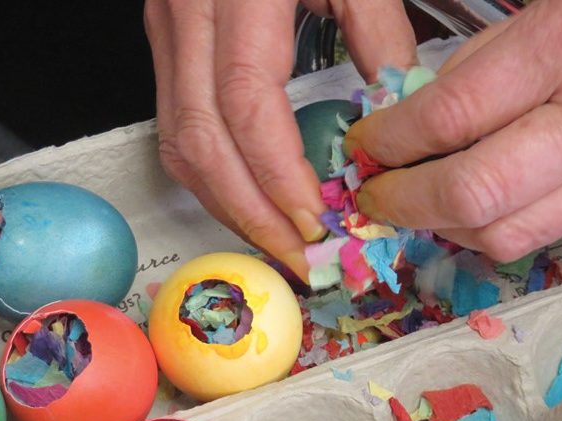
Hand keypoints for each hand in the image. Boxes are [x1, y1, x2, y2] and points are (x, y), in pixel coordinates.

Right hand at [144, 0, 416, 278]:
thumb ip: (374, 25)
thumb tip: (395, 102)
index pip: (243, 103)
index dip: (277, 173)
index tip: (315, 220)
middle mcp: (184, 15)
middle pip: (199, 140)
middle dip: (248, 212)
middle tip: (296, 255)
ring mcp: (166, 30)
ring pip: (178, 143)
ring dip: (226, 203)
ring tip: (276, 240)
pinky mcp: (166, 41)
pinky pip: (178, 125)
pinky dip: (214, 174)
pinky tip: (250, 195)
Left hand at [345, 0, 561, 261]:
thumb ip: (486, 58)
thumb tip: (418, 112)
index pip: (450, 116)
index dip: (390, 140)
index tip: (367, 145)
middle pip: (472, 193)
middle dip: (403, 202)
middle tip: (376, 194)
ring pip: (507, 234)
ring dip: (445, 226)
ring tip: (420, 204)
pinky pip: (550, 232)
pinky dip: (498, 226)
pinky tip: (480, 205)